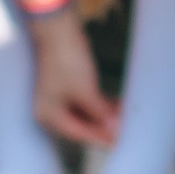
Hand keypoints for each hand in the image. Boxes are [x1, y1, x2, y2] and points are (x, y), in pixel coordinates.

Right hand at [30, 6, 115, 146]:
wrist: (57, 30)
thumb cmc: (67, 62)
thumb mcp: (86, 92)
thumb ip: (100, 114)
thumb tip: (114, 130)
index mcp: (48, 115)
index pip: (78, 134)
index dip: (101, 138)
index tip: (120, 143)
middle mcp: (49, 109)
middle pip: (80, 125)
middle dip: (103, 127)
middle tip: (125, 130)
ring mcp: (57, 97)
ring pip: (83, 113)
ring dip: (103, 115)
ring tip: (125, 116)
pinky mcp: (65, 85)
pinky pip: (83, 101)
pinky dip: (98, 104)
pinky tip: (116, 104)